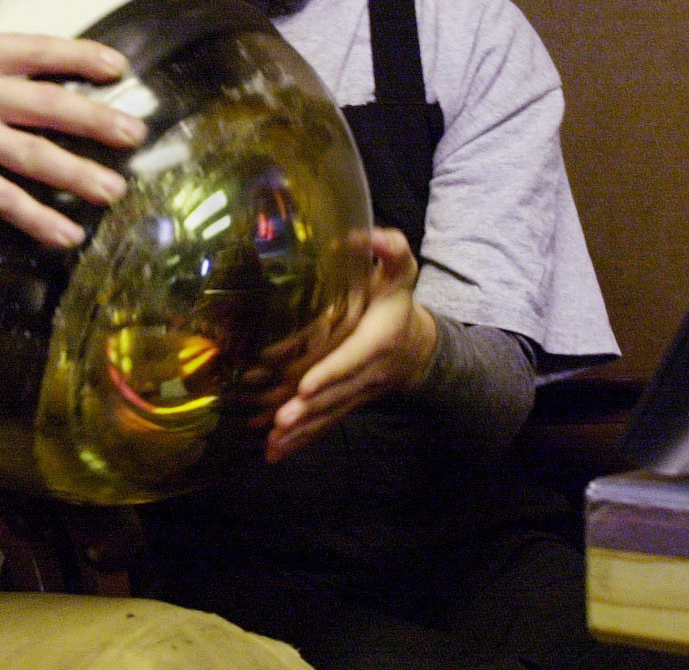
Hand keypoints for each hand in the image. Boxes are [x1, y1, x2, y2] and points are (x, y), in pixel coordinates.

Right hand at [0, 0, 145, 246]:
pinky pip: (4, 199)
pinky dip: (37, 218)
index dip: (83, 57)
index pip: (38, 50)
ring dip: (80, 174)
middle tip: (137, 132)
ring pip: (35, 155)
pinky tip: (67, 234)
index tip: (120, 68)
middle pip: (49, 104)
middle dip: (99, 119)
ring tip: (115, 188)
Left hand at [258, 228, 436, 462]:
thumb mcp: (400, 273)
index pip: (351, 359)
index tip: (305, 385)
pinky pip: (324, 426)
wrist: (416, 346)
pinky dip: (299, 441)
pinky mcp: (345, 404)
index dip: (329, 373)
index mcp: (376, 340)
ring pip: (327, 415)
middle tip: (280, 420)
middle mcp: (366, 373)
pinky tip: (273, 453)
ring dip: (300, 432)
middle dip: (308, 410)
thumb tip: (368, 235)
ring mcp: (356, 393)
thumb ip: (391, 251)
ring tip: (272, 442)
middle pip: (335, 394)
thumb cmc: (397, 303)